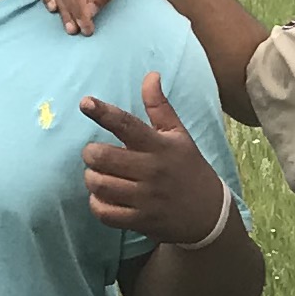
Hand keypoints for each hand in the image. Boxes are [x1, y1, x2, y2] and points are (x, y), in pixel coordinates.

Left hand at [81, 74, 227, 243]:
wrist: (209, 214)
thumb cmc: (188, 168)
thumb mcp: (179, 135)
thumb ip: (160, 106)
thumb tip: (150, 75)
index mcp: (160, 145)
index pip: (127, 124)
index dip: (103, 112)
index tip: (85, 103)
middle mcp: (152, 170)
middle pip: (101, 156)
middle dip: (90, 154)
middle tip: (97, 155)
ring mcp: (145, 198)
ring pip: (98, 184)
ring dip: (92, 178)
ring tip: (101, 176)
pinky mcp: (140, 220)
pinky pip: (103, 212)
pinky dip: (97, 203)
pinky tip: (105, 197)